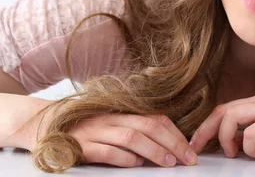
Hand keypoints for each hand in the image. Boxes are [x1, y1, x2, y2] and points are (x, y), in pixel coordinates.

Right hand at [62, 113, 198, 167]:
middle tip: (188, 159)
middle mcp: (111, 119)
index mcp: (122, 113)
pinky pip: (105, 150)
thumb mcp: (110, 126)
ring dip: (153, 149)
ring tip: (168, 162)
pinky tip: (135, 164)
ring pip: (131, 136)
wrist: (40, 124)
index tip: (191, 149)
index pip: (156, 119)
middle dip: (173, 143)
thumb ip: (133, 132)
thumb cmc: (82, 128)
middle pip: (149, 126)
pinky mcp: (80, 145)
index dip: (176, 134)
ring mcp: (95, 130)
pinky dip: (122, 157)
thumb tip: (162, 148)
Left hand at [189, 91, 254, 158]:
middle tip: (198, 149)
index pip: (227, 108)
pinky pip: (250, 132)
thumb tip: (233, 144)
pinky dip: (249, 147)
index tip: (199, 142)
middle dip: (206, 130)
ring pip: (231, 117)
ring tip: (236, 153)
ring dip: (226, 139)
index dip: (209, 125)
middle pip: (222, 110)